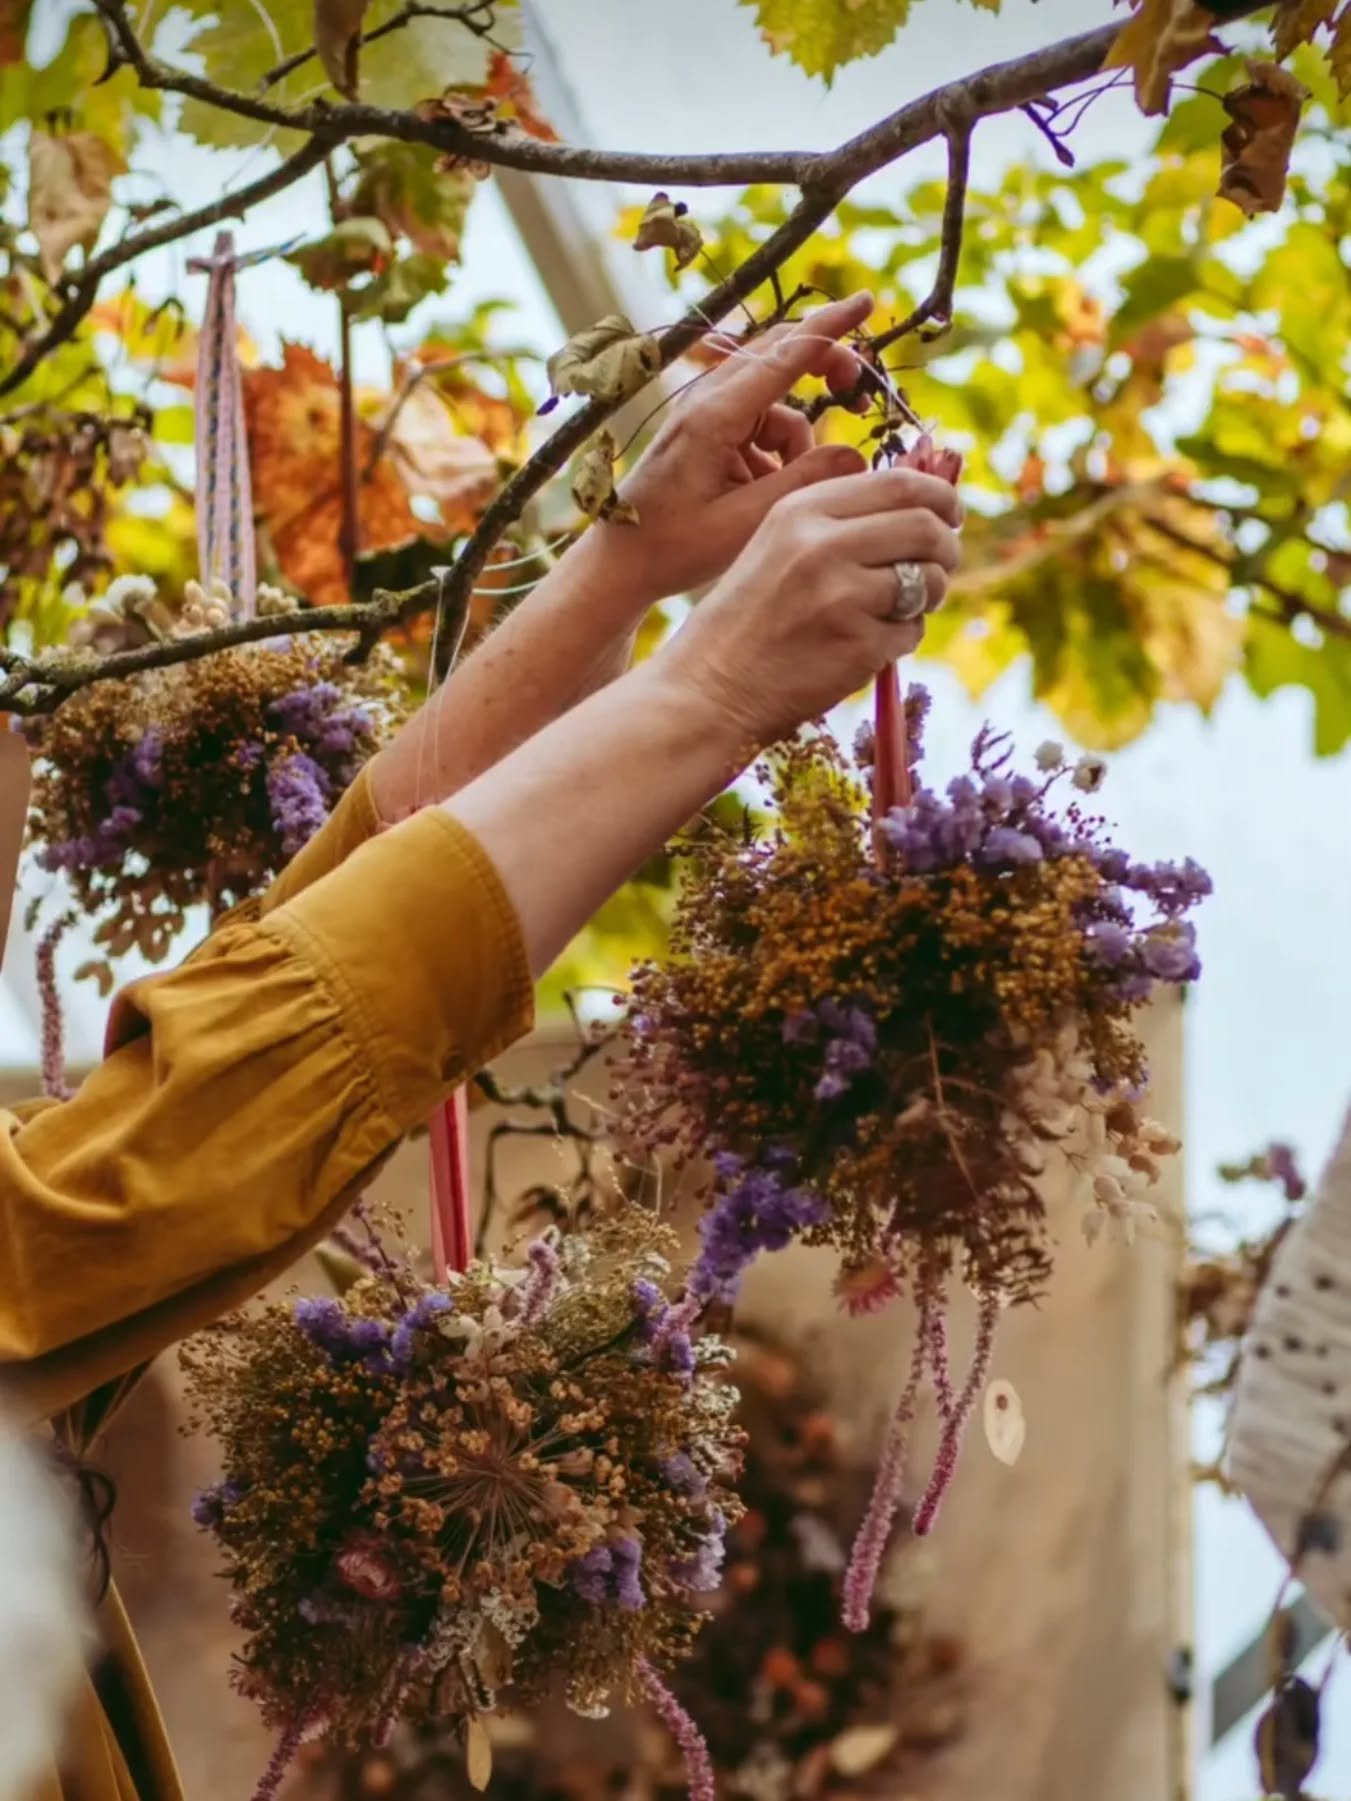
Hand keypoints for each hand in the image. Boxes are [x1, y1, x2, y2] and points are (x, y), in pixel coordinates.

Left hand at [595, 293, 877, 607]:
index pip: (784, 353)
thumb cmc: (674, 546)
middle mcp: (707, 402)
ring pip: (776, 406)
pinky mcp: (707, 432)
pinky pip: (759, 426)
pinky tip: (765, 492)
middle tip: (860, 396)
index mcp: (714, 415)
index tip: (867, 302)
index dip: (831, 326)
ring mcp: (706, 415)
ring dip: (797, 439)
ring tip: (790, 488)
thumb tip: (856, 453)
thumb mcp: (747, 521)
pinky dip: (776, 452)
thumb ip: (805, 482)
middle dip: (826, 370)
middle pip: (782, 359)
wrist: (620, 562)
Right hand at [655, 464, 963, 745]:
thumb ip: (840, 520)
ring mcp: (844, 597)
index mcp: (803, 510)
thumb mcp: (778, 545)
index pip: (901, 483)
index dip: (940, 496)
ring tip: (893, 610)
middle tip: (942, 563)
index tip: (948, 514)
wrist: (709, 688)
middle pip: (927, 527)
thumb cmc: (747, 618)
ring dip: (927, 596)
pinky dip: (898, 640)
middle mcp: (824, 545)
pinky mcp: (859, 645)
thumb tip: (924, 503)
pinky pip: (910, 632)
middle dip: (946, 547)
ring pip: (928, 581)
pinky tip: (861, 647)